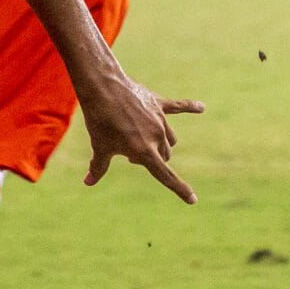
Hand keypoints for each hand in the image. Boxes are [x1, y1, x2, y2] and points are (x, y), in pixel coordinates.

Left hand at [77, 67, 203, 201]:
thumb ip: (98, 167)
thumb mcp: (100, 146)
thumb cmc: (100, 120)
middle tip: (128, 154)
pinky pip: (178, 106)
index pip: (166, 176)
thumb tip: (88, 182)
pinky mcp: (158, 104)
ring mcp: (160, 120)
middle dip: (151, 159)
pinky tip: (201, 107)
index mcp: (144, 152)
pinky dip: (190, 107)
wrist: (102, 88)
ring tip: (138, 138)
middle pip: (164, 156)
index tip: (193, 200)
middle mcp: (157, 137)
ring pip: (169, 139)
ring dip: (160, 143)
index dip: (180, 190)